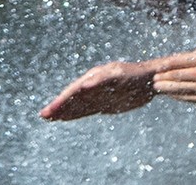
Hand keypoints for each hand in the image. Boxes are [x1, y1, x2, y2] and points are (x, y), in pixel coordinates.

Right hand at [40, 61, 157, 119]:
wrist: (152, 79)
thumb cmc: (136, 75)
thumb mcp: (120, 76)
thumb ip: (102, 80)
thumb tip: (84, 85)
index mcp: (94, 77)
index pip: (74, 90)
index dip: (61, 100)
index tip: (51, 109)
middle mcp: (93, 85)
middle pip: (72, 97)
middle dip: (58, 106)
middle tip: (43, 115)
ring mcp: (98, 94)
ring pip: (77, 104)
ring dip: (63, 111)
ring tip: (48, 118)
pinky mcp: (104, 102)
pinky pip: (86, 109)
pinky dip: (75, 114)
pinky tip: (65, 119)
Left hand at [151, 36, 195, 108]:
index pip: (177, 61)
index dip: (164, 65)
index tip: (156, 67)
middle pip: (175, 77)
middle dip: (162, 78)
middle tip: (153, 79)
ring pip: (180, 90)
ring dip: (167, 89)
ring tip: (158, 87)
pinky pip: (190, 99)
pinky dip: (180, 97)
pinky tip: (174, 95)